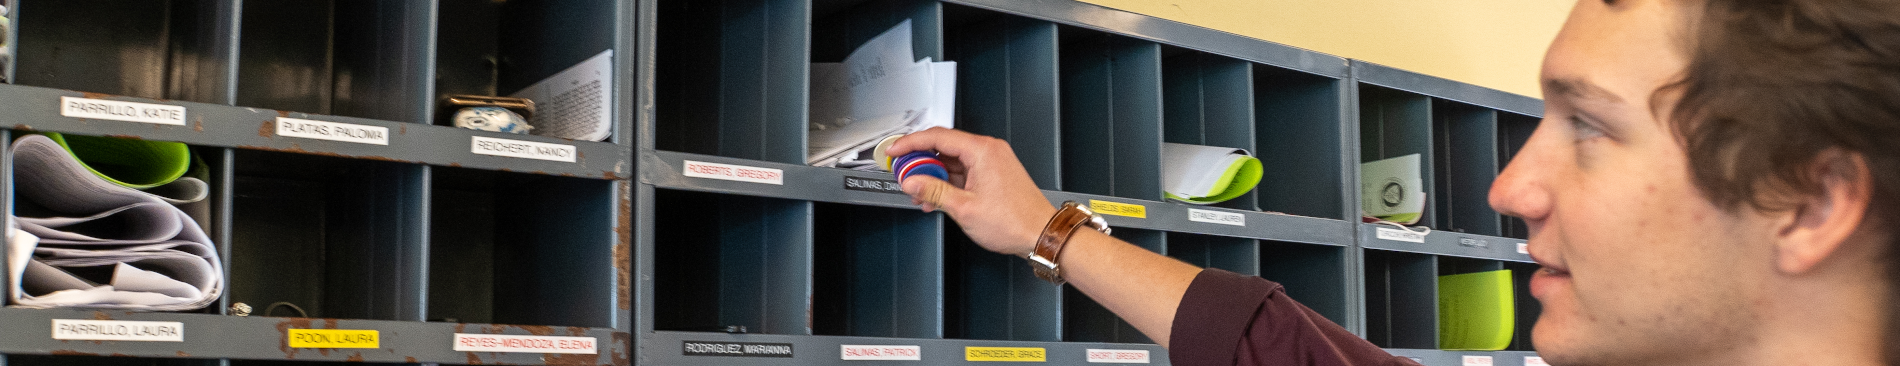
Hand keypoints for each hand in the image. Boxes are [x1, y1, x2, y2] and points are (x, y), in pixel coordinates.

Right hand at [889, 127, 1055, 255]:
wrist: (1040, 234)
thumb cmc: (1014, 221)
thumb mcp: (964, 208)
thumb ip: (933, 192)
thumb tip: (912, 182)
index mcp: (982, 150)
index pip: (937, 136)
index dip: (910, 143)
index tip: (895, 151)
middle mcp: (988, 150)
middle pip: (944, 147)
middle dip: (921, 162)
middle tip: (903, 174)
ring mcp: (992, 161)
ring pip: (952, 161)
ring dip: (934, 176)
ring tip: (919, 193)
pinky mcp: (993, 173)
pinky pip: (964, 171)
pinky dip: (948, 182)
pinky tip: (936, 197)